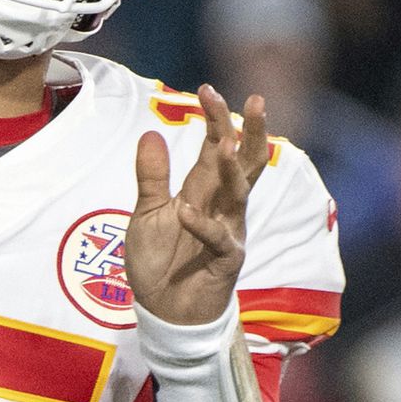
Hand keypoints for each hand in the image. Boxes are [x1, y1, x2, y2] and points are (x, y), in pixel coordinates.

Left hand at [125, 87, 271, 327]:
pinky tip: (185, 211)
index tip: (207, 89)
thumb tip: (151, 133)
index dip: (216, 119)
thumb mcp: (146, 214)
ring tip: (227, 142)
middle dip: (249, 131)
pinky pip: (217, 237)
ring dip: (235, 168)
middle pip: (243, 161)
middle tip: (255, 100)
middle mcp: (221, 206)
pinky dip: (201, 224)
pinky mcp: (226, 259)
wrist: (164, 312)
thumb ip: (151, 177)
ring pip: (240, 193)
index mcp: (203, 191)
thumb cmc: (159, 264)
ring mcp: (228, 231)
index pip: (216, 147)